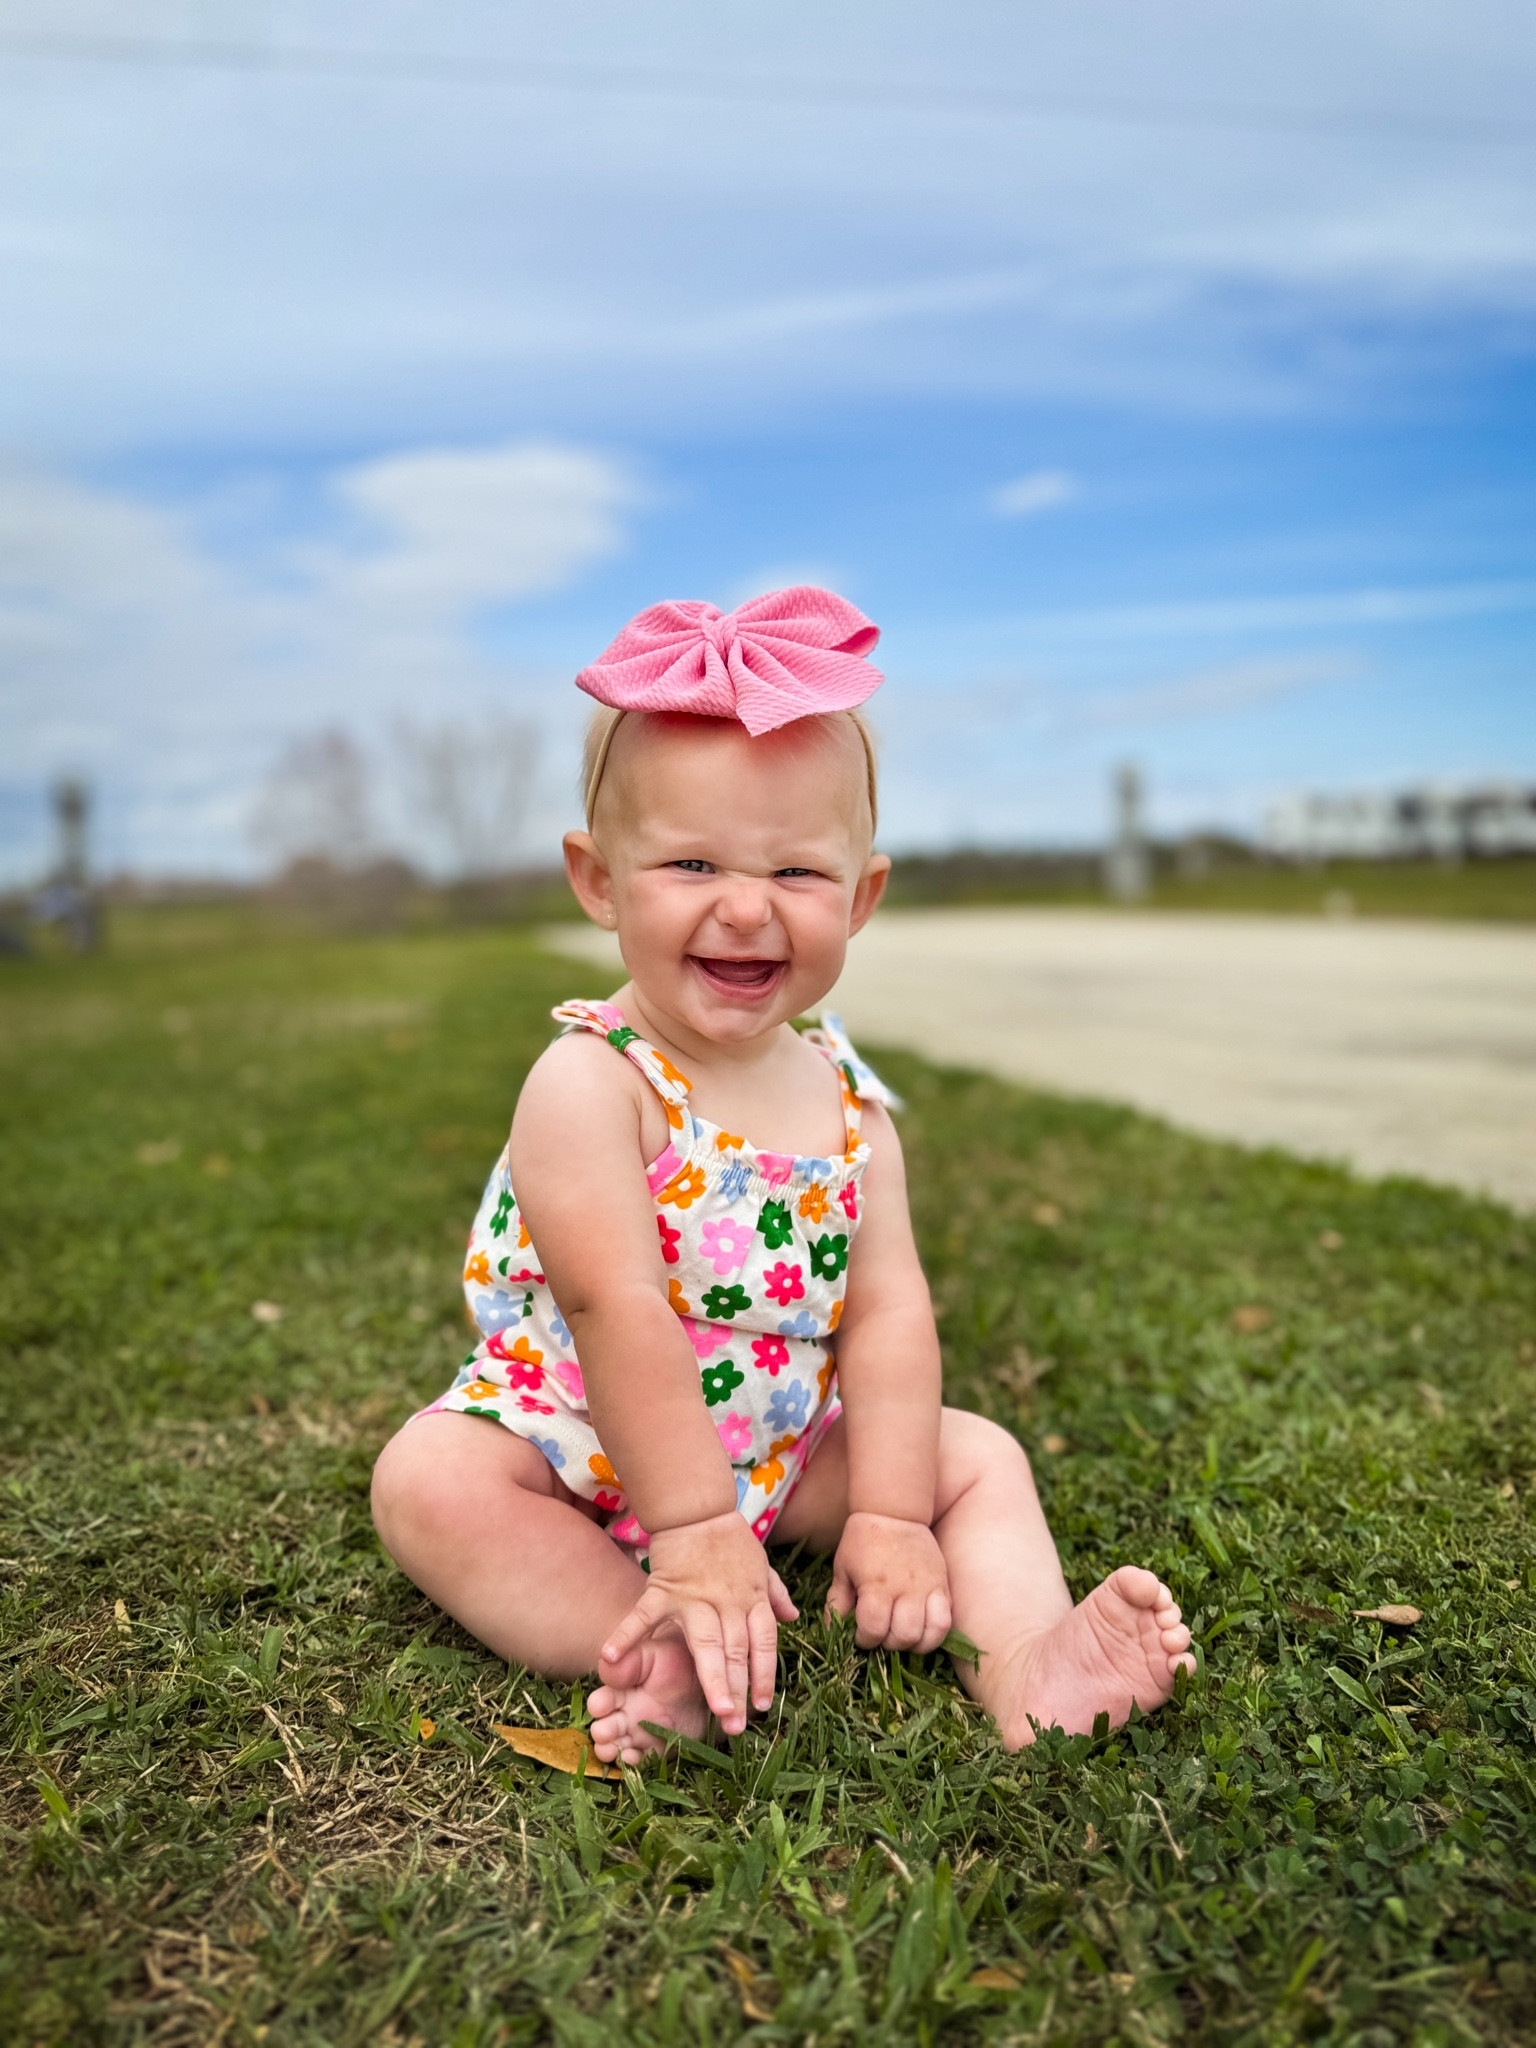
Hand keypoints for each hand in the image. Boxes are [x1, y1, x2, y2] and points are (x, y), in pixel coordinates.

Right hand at [600, 1512, 798, 1733]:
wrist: (697, 1508)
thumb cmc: (730, 1540)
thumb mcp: (761, 1565)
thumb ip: (775, 1594)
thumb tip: (793, 1618)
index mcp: (751, 1598)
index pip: (762, 1643)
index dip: (764, 1674)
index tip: (762, 1706)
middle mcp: (727, 1602)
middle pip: (736, 1650)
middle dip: (738, 1689)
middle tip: (738, 1726)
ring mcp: (694, 1597)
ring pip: (705, 1642)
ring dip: (712, 1676)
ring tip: (716, 1710)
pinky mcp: (663, 1590)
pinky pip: (643, 1616)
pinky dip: (626, 1634)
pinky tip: (610, 1658)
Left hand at [827, 1511, 951, 1652]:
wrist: (895, 1512)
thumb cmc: (863, 1541)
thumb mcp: (843, 1569)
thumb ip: (837, 1603)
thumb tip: (830, 1631)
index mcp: (875, 1584)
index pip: (873, 1628)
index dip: (865, 1639)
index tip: (861, 1634)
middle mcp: (905, 1588)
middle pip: (903, 1635)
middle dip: (889, 1643)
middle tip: (882, 1633)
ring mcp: (928, 1587)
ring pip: (930, 1633)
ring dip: (915, 1643)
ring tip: (903, 1635)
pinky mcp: (943, 1585)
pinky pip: (946, 1620)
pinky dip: (935, 1633)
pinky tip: (921, 1630)